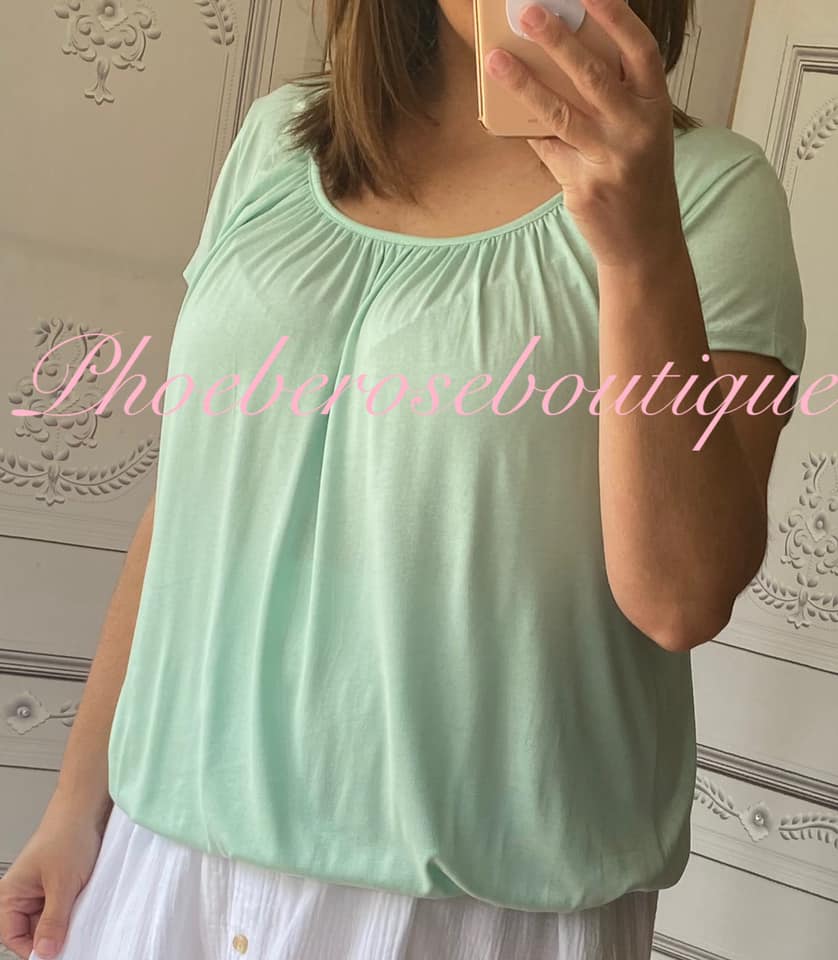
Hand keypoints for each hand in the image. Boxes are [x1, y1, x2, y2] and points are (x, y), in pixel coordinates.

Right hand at [0, 793, 108, 958]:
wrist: (88, 807)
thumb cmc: (68, 834)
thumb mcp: (63, 884)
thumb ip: (54, 921)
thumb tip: (46, 953)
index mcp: (10, 895)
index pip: (13, 938)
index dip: (33, 950)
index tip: (56, 955)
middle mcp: (22, 894)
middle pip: (32, 932)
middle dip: (52, 937)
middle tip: (73, 940)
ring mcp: (42, 890)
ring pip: (50, 922)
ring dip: (65, 923)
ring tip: (80, 917)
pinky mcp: (59, 884)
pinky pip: (63, 909)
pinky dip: (74, 912)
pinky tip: (85, 908)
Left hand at [485, 0, 684, 269]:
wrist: (644, 242)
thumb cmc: (638, 178)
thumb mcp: (641, 133)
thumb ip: (614, 100)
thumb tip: (561, 62)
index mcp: (656, 107)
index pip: (639, 50)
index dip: (616, 17)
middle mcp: (636, 130)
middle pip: (592, 76)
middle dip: (557, 40)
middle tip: (528, 13)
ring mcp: (609, 160)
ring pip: (559, 113)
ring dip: (523, 84)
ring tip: (496, 61)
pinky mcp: (583, 186)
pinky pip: (547, 150)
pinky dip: (529, 133)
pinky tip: (505, 117)